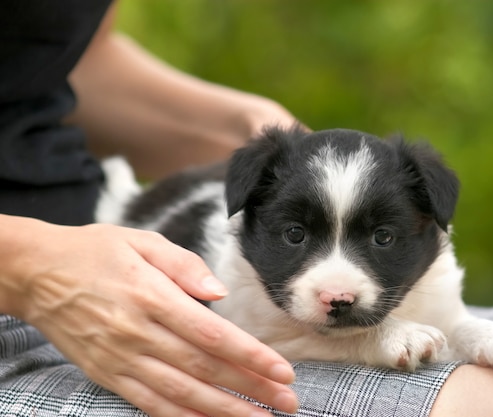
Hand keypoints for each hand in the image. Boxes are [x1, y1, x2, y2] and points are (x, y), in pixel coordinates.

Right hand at [10, 221, 297, 416]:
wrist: (37, 273)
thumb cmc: (95, 252)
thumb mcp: (142, 241)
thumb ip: (184, 265)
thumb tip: (219, 293)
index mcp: (153, 296)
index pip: (213, 334)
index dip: (251, 356)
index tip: (284, 371)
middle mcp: (139, 333)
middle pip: (205, 369)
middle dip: (251, 388)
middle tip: (287, 402)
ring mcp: (122, 359)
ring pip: (181, 394)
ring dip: (224, 411)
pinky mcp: (107, 375)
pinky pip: (149, 404)